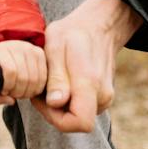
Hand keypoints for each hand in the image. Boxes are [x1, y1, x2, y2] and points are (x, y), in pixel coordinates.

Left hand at [0, 39, 46, 106]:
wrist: (4, 55)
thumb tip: (11, 101)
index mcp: (0, 50)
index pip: (10, 71)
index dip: (8, 86)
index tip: (4, 90)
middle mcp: (16, 46)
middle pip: (24, 77)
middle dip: (19, 92)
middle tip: (14, 94)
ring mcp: (30, 49)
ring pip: (35, 79)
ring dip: (28, 92)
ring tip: (21, 92)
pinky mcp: (40, 53)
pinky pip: (43, 77)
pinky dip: (37, 88)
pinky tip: (29, 88)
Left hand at [34, 0, 141, 132]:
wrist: (99, 25)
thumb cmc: (73, 33)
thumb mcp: (56, 47)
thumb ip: (57, 77)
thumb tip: (56, 103)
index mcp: (90, 84)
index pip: (79, 123)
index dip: (55, 118)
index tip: (43, 98)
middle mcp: (102, 96)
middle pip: (74, 122)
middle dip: (53, 110)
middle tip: (42, 86)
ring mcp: (105, 98)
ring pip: (77, 116)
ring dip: (60, 105)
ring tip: (52, 80)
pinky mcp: (102, 97)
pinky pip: (81, 108)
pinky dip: (68, 101)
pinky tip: (61, 82)